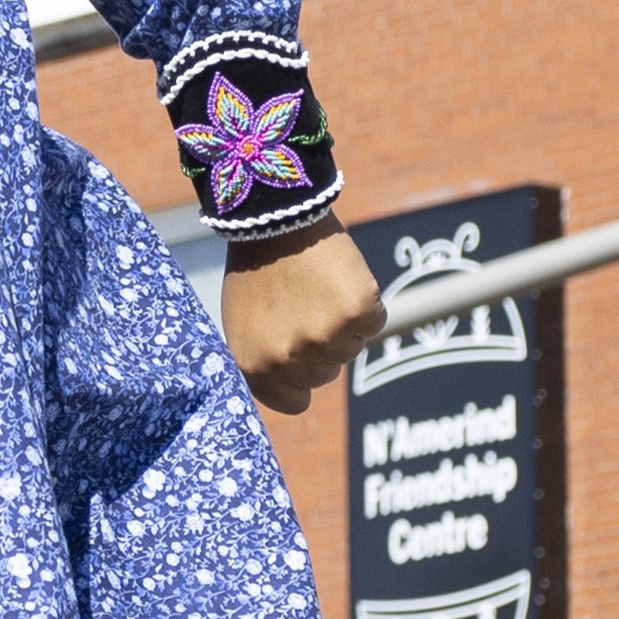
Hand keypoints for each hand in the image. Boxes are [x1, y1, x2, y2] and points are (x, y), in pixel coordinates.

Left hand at [221, 225, 385, 416]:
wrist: (273, 217)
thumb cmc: (257, 269)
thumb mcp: (244, 326)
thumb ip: (267, 362)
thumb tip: (294, 390)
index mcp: (255, 367)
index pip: (296, 401)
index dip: (300, 373)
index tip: (296, 344)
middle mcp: (288, 360)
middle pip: (327, 373)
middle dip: (321, 343)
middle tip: (303, 302)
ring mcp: (323, 338)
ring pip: (352, 348)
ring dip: (342, 321)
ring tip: (316, 287)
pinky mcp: (355, 313)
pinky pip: (374, 323)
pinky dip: (365, 302)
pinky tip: (339, 279)